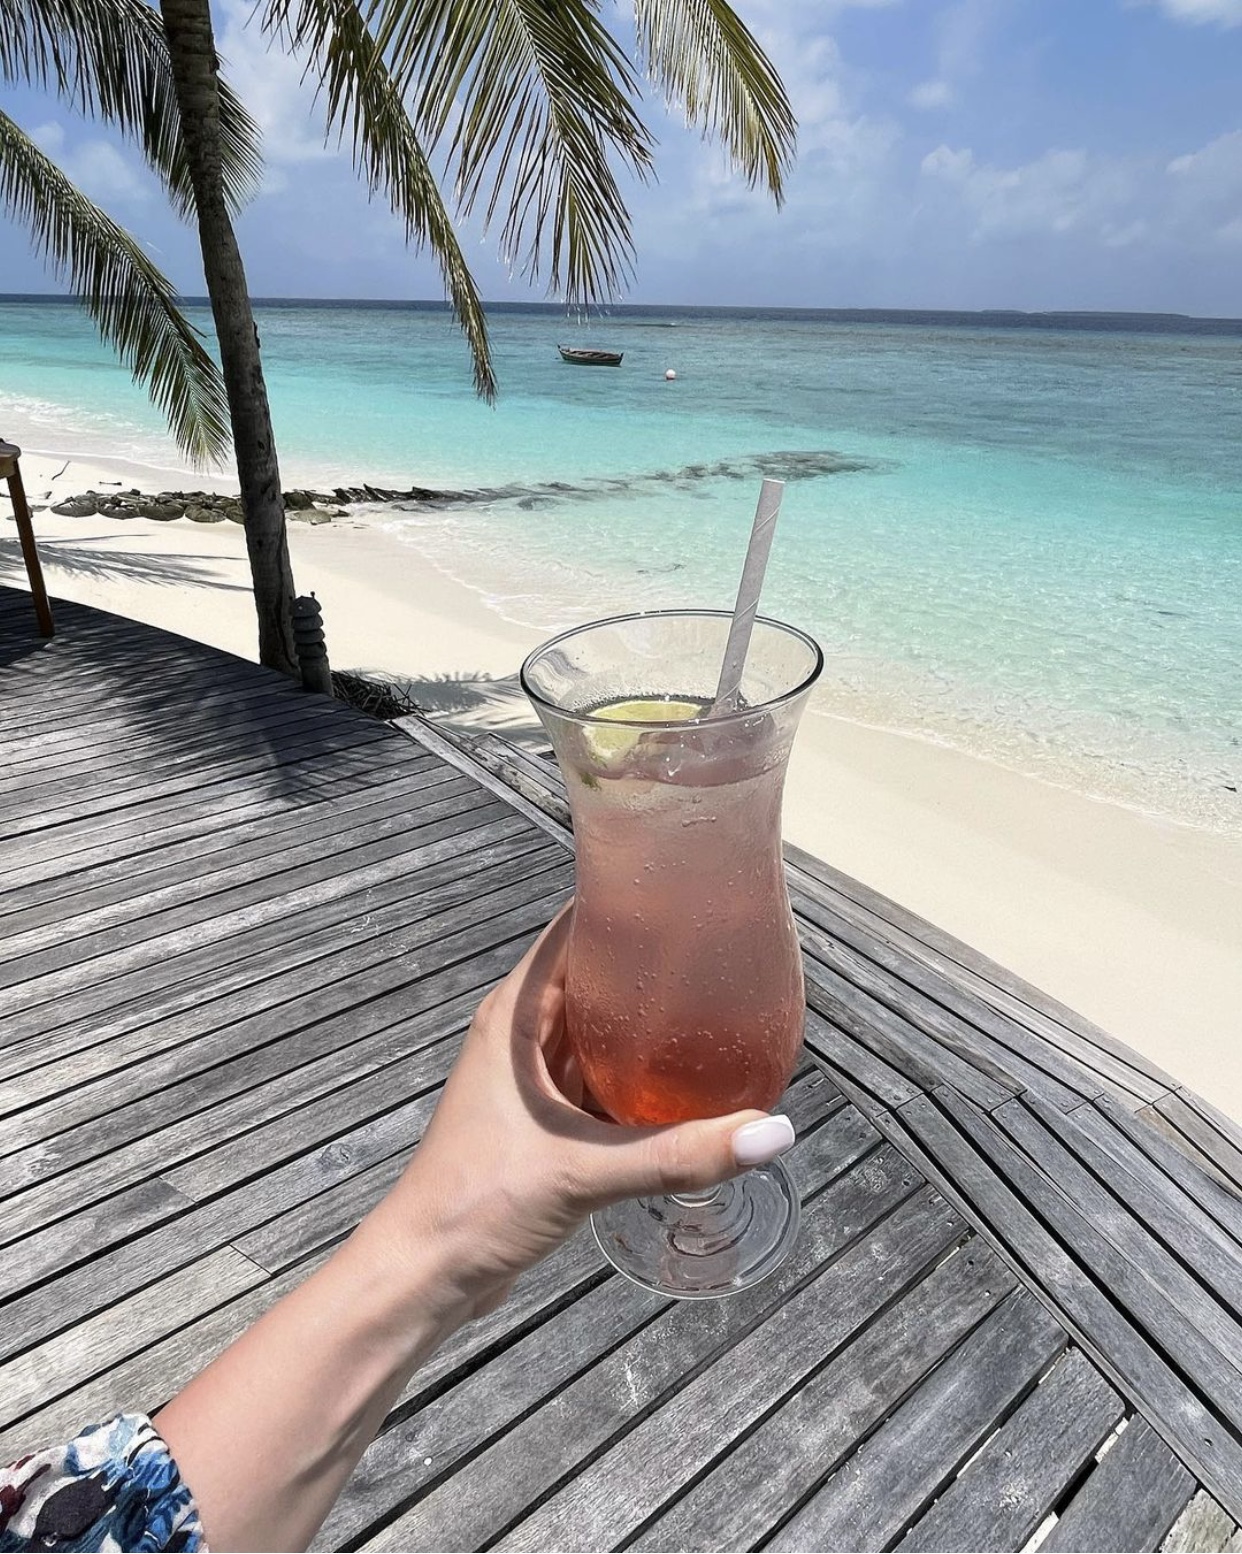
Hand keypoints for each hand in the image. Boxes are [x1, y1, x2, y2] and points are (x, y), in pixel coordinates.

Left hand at [369, 905, 795, 1313]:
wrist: (426, 1273)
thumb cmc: (478, 1202)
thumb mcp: (584, 1171)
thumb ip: (678, 1154)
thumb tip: (771, 1133)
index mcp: (516, 1015)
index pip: (572, 929)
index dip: (622, 900)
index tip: (686, 889)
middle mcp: (521, 1033)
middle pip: (594, 974)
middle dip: (651, 962)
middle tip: (724, 950)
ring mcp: (530, 1077)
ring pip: (598, 1028)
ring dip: (646, 1020)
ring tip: (719, 1004)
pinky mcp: (543, 1119)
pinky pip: (599, 1075)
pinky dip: (637, 1072)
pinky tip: (686, 1082)